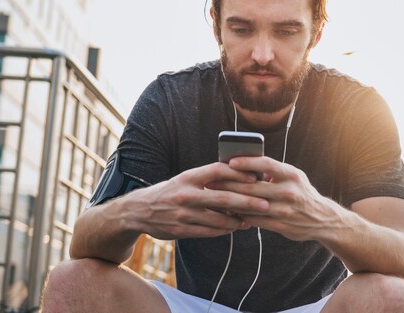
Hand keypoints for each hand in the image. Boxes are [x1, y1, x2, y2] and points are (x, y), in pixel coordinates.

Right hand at [125, 162, 270, 239]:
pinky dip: (224, 230)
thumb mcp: (185, 179)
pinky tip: (234, 228)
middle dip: (247, 201)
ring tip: (252, 220)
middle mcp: (186, 194)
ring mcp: (183, 213)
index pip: (218, 171)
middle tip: (265, 204)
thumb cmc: (169, 191)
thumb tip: (239, 175)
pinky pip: (208, 231)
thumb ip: (207, 178)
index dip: (238, 174)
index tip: (256, 178)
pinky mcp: (180, 230)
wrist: (138, 211)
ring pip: (218, 218)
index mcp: (188, 177)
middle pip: (223, 197)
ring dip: (238, 220)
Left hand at [209, 156, 343, 241]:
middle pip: (253, 186)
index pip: (267, 165)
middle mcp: (289, 192)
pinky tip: (228, 212)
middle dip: (229, 184)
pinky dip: (240, 215)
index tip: (230, 162)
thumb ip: (273, 172)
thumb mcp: (294, 177)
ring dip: (230, 202)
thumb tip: (244, 165)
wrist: (322, 219)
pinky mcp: (281, 225)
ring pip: (251, 205)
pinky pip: (255, 220)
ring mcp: (285, 210)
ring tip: (214, 197)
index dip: (247, 162)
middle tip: (211, 182)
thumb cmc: (302, 193)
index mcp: (291, 175)